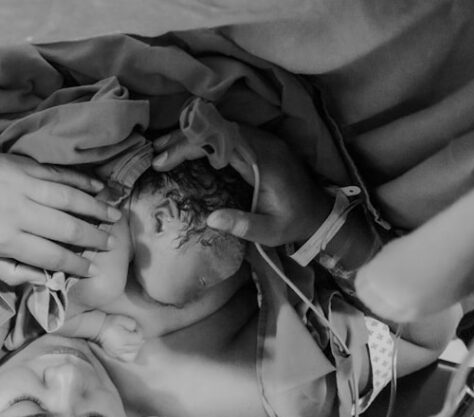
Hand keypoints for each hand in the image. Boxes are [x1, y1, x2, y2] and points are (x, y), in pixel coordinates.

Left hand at [0, 152, 121, 283]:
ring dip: (96, 208)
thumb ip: (11, 271)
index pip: (52, 255)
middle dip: (93, 238)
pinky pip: (58, 174)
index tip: (93, 269)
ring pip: (69, 199)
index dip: (77, 264)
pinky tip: (99, 187)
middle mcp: (19, 213)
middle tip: (110, 245)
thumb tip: (43, 280)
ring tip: (114, 217)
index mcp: (7, 240)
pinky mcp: (21, 165)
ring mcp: (22, 185)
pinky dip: (81, 180)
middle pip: (67, 228)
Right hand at [95, 314, 143, 362]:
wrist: (97, 328)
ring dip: (135, 349)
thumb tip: (136, 331)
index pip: (138, 339)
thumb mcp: (122, 319)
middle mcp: (121, 348)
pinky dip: (130, 354)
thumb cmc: (109, 322)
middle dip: (138, 340)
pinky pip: (126, 359)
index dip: (139, 333)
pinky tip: (128, 349)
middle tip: (134, 334)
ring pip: (133, 355)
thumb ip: (132, 324)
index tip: (135, 329)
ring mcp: (117, 353)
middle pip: (137, 347)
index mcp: (124, 339)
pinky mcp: (113, 355)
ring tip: (133, 343)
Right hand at [152, 124, 330, 246]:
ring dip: (190, 136)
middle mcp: (262, 143)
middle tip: (153, 152)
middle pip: (215, 128)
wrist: (320, 212)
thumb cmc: (294, 222)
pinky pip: (228, 133)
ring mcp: (262, 140)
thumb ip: (243, 225)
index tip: (162, 161)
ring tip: (163, 149)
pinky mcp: (260, 144)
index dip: (186, 148)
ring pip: (220, 127)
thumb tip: (210, 219)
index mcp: (263, 161)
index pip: (217, 142)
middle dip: (181, 138)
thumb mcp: (270, 231)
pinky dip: (204, 138)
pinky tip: (187, 148)